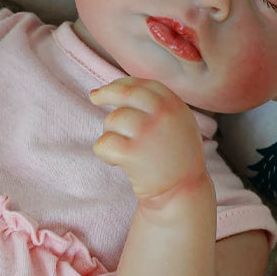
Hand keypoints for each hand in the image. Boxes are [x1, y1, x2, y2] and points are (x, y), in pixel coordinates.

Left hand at [90, 77, 206, 202]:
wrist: (183, 191)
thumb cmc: (174, 157)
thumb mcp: (176, 122)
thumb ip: (151, 104)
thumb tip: (100, 91)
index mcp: (174, 105)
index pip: (142, 84)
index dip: (122, 84)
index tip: (109, 89)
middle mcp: (162, 114)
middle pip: (124, 93)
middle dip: (105, 93)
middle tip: (94, 98)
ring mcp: (147, 132)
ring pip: (112, 120)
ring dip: (110, 134)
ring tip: (124, 150)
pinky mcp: (132, 153)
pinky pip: (103, 143)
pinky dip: (104, 153)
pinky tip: (117, 162)